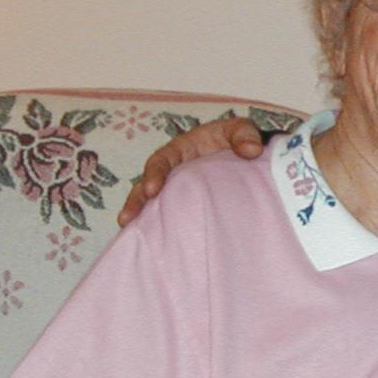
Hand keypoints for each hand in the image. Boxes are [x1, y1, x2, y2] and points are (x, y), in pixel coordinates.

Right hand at [116, 116, 266, 224]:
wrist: (251, 158)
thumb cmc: (240, 139)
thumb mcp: (241, 130)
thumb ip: (244, 135)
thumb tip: (252, 151)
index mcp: (181, 151)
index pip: (161, 160)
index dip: (154, 174)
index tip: (152, 190)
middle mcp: (174, 172)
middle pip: (148, 186)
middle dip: (136, 201)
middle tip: (126, 219)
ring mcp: (179, 191)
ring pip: (155, 205)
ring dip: (142, 219)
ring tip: (129, 235)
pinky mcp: (188, 208)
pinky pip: (172, 218)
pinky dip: (163, 231)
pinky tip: (157, 248)